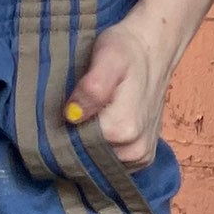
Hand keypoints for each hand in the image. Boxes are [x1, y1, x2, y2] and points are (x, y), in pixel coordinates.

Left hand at [64, 11, 182, 168]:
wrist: (154, 48)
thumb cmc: (127, 49)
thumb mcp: (108, 57)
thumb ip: (92, 88)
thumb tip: (72, 116)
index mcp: (122, 130)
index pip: (74, 146)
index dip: (61, 130)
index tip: (59, 111)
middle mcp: (134, 150)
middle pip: (86, 158)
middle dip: (73, 140)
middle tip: (73, 111)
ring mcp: (140, 157)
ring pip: (97, 163)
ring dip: (87, 146)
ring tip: (87, 117)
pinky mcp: (142, 157)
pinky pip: (112, 164)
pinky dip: (101, 150)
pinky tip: (98, 127)